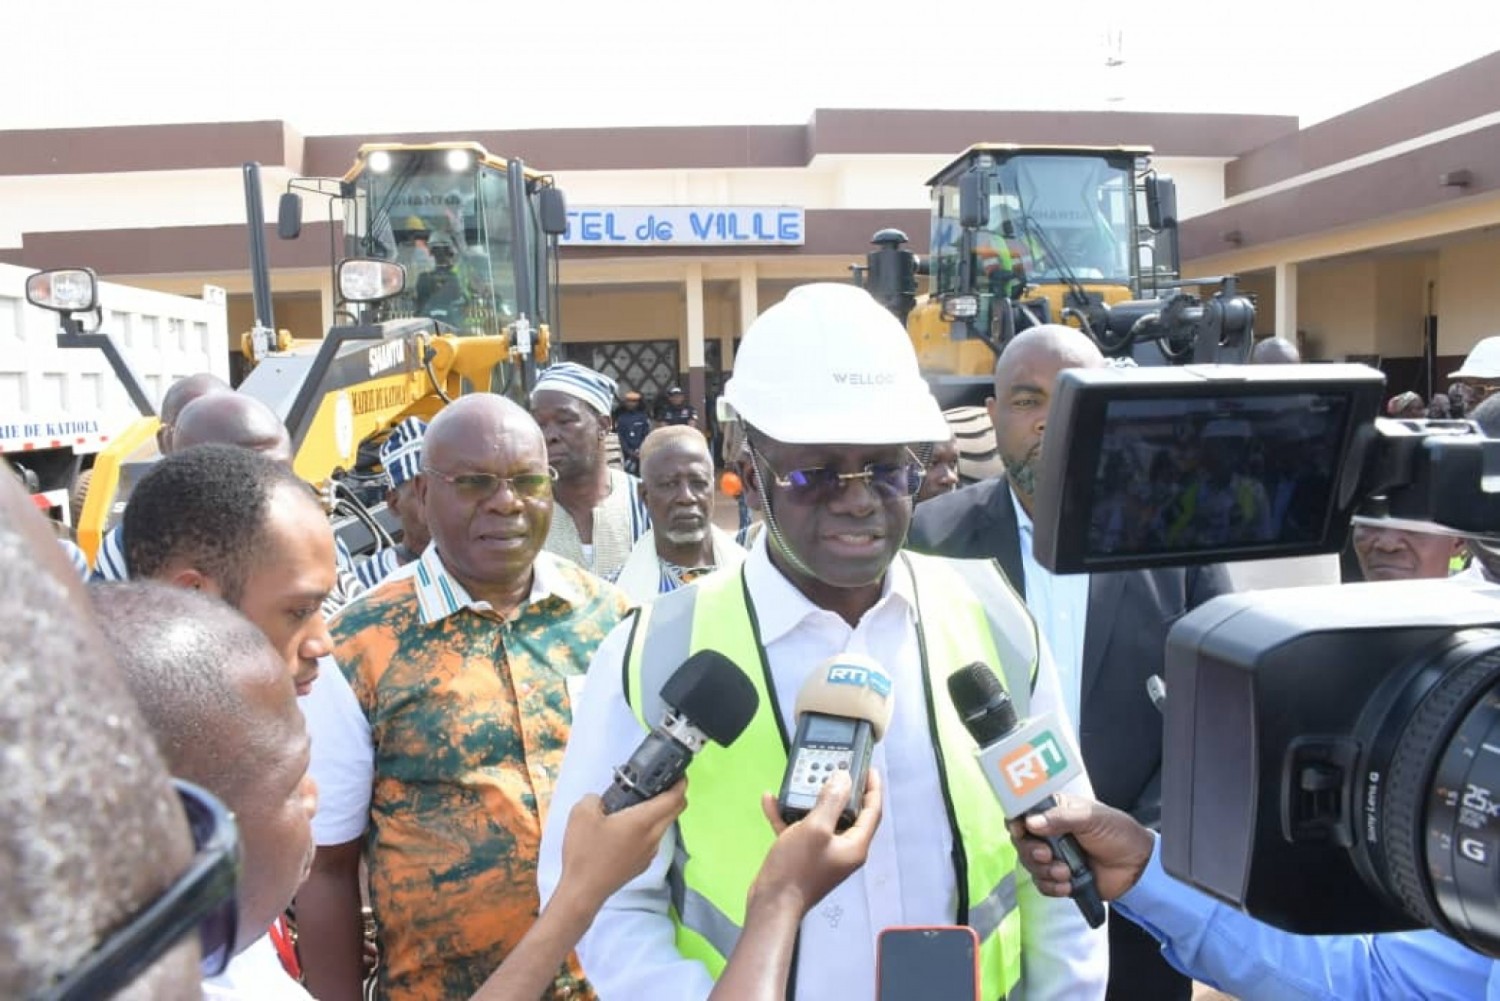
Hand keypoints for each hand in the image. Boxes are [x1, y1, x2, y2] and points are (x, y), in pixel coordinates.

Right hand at [558, 782, 686, 906]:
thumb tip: (601, 800)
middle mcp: (652, 837)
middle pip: (675, 811)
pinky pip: (652, 840)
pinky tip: (626, 829)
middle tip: (660, 784)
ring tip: (636, 805)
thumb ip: (595, 798)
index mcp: (643, 822)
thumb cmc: (585, 853)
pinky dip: (648, 828)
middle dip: (673, 795)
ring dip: (659, 812)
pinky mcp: (642, 864)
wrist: (583, 892)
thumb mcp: (582, 814)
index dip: (681, 783)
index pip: (674, 799)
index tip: (679, 774)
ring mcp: (649, 853)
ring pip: (663, 826)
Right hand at [748, 768, 882, 917]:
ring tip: (801, 779)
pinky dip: (787, 815)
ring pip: (820, 819)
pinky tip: (771, 800)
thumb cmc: (797, 867)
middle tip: (833, 766)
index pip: (872, 812)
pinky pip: (798, 829)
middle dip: (838, 789)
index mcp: (854, 845)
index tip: (869, 767)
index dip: (873, 788)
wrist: (771, 903)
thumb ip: (831, 801)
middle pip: (847, 813)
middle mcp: (842, 849)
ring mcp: (822, 853)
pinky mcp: (802, 856)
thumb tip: (844, 779)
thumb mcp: (816, 828)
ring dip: (808, 799)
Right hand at [1006, 794, 1152, 901]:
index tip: (1020, 831)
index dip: (1017, 821)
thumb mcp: (1091, 818)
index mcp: (1054, 811)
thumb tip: (1031, 822)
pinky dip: (1052, 887)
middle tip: (1047, 855)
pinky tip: (1068, 885)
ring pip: (1030, 865)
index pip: (1023, 812)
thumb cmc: (1117, 832)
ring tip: (1066, 873)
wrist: (1138, 866)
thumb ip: (1061, 818)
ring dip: (1044, 871)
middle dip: (1031, 851)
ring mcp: (1054, 857)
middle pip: (1022, 842)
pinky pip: (1043, 885)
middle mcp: (1049, 833)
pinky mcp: (1060, 879)